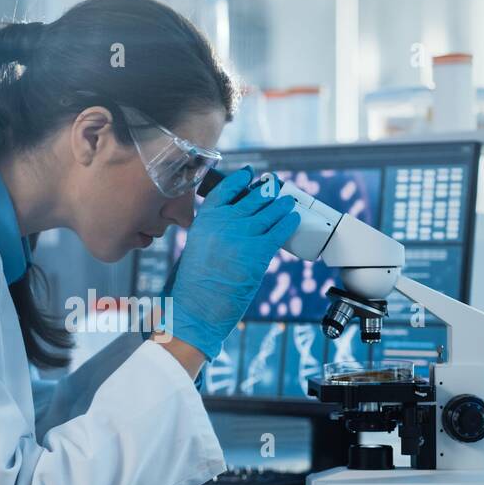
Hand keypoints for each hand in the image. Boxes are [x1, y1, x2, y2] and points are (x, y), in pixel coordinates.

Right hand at [164, 167, 299, 359]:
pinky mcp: (258, 253)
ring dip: (281, 204)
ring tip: (287, 201)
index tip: (249, 174)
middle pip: (252, 199)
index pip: (226, 190)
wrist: (194, 310)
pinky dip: (289, 223)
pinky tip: (294, 218)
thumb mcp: (195, 249)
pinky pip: (279, 231)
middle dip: (265, 191)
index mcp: (205, 221)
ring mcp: (243, 236)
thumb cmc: (189, 287)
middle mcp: (224, 223)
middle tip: (274, 186)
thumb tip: (230, 227)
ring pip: (269, 212)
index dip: (240, 180)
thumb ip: (212, 233)